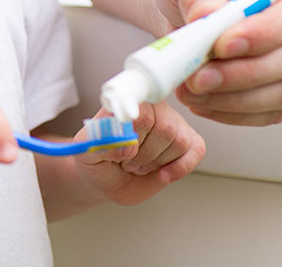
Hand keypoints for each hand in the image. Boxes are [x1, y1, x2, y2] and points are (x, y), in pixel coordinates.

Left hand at [74, 103, 203, 206]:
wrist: (106, 179)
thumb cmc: (97, 160)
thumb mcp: (85, 152)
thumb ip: (99, 143)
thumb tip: (126, 146)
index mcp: (127, 102)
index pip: (142, 112)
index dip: (135, 137)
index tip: (124, 152)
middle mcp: (153, 107)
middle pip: (164, 128)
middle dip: (144, 154)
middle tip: (127, 162)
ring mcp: (173, 123)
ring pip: (179, 141)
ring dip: (157, 162)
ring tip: (139, 165)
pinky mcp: (188, 142)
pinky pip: (196, 150)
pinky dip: (180, 168)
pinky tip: (162, 174)